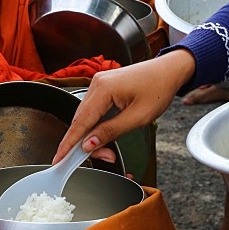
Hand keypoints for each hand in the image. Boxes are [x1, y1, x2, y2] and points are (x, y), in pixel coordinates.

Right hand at [53, 50, 196, 160]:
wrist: (170, 70)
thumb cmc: (159, 88)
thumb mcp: (138, 117)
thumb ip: (111, 131)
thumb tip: (89, 144)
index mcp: (103, 89)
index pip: (80, 122)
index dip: (68, 144)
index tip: (58, 159)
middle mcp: (96, 84)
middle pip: (81, 121)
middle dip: (87, 143)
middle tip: (105, 157)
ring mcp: (99, 84)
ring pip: (86, 117)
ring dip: (93, 135)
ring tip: (109, 149)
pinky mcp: (104, 87)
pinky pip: (93, 110)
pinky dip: (96, 125)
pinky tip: (104, 135)